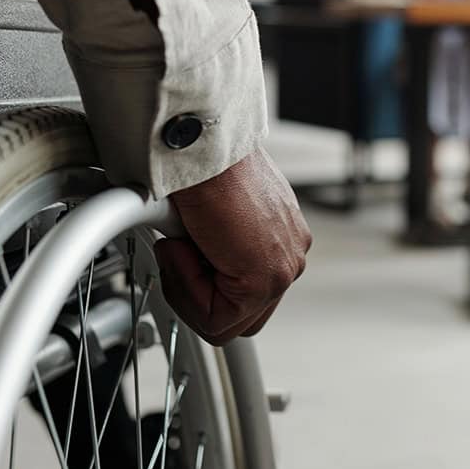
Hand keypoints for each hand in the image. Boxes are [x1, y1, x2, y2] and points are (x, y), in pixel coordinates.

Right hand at [153, 147, 310, 344]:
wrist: (201, 146)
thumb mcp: (212, 210)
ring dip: (188, 288)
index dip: (201, 284)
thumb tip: (189, 255)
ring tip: (183, 243)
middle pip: (238, 318)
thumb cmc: (203, 166)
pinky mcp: (266, 279)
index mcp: (281, 239)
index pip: (243, 296)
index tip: (183, 250)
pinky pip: (216, 318)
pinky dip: (185, 285)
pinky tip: (185, 245)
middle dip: (197, 295)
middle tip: (180, 254)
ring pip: (224, 323)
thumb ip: (214, 242)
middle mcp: (289, 256)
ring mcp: (283, 270)